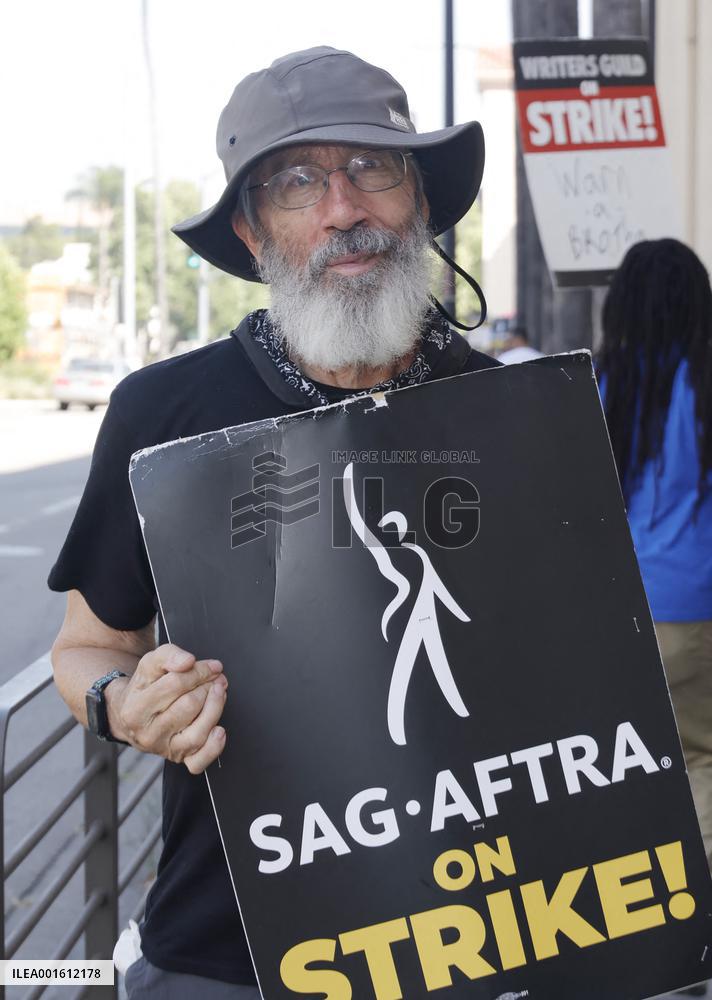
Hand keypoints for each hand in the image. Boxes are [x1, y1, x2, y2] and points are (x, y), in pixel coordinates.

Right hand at [107, 644, 227, 772]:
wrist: (130, 714)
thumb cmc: (144, 688)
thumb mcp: (149, 665)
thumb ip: (168, 655)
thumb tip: (188, 662)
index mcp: (135, 709)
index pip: (175, 684)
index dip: (199, 671)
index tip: (212, 666)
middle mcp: (147, 734)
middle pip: (189, 706)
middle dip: (208, 687)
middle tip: (216, 678)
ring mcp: (163, 749)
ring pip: (198, 732)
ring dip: (216, 707)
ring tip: (219, 692)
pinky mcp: (177, 759)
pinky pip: (199, 762)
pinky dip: (214, 747)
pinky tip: (219, 730)